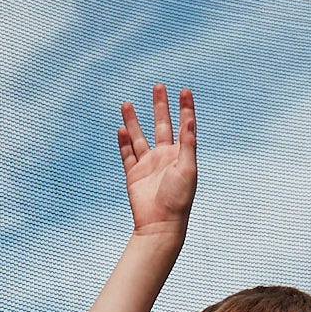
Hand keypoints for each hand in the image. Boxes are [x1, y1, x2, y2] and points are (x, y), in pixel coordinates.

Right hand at [119, 83, 196, 236]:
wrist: (160, 225)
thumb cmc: (179, 199)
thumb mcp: (188, 169)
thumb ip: (187, 144)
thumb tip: (189, 121)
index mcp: (181, 154)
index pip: (184, 125)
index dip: (185, 108)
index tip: (185, 90)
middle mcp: (165, 156)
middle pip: (161, 125)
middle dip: (160, 106)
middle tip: (158, 86)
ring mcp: (148, 165)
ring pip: (139, 136)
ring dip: (134, 120)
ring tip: (126, 102)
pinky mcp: (134, 174)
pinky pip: (127, 154)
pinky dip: (123, 142)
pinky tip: (121, 129)